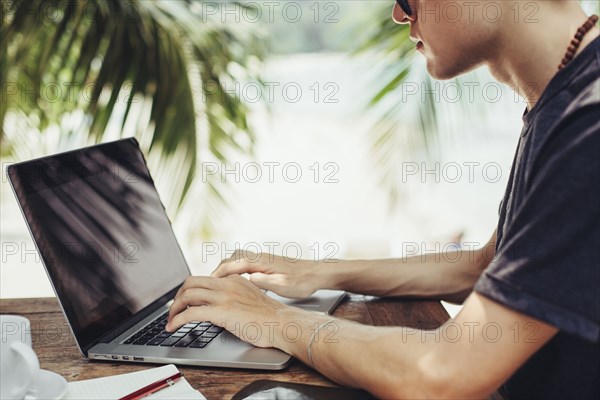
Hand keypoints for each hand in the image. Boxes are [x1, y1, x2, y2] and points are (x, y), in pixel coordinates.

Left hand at [166, 274, 294, 347]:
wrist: (283, 323)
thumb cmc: (271, 318)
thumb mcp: (251, 300)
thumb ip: (235, 299)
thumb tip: (220, 310)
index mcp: (235, 280)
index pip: (204, 279)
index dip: (190, 291)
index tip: (184, 302)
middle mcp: (227, 284)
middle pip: (191, 282)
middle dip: (177, 297)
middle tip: (173, 311)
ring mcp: (224, 297)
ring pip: (188, 294)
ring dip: (174, 309)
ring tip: (170, 321)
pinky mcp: (222, 311)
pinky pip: (191, 313)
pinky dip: (177, 320)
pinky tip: (173, 327)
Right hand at [211, 250, 322, 298]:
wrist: (317, 273)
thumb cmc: (302, 281)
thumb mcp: (283, 285)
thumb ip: (263, 282)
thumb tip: (246, 279)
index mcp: (260, 261)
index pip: (230, 265)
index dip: (216, 276)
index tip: (206, 285)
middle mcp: (258, 256)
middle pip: (229, 260)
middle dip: (217, 272)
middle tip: (207, 285)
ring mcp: (261, 258)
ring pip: (235, 259)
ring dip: (225, 270)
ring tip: (217, 284)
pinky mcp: (265, 262)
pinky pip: (242, 262)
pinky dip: (233, 269)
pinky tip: (234, 281)